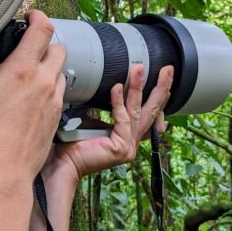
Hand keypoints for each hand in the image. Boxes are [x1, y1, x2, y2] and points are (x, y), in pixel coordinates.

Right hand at [0, 10, 66, 183]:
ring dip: (48, 65)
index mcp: (22, 69)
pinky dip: (49, 85)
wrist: (3, 173)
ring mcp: (54, 99)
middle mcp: (44, 80)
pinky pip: (59, 91)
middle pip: (58, 47)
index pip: (44, 29)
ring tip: (27, 73)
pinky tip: (31, 96)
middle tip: (26, 46)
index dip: (38, 16)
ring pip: (60, 70)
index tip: (29, 15)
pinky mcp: (57, 115)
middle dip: (45, 41)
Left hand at [42, 64, 173, 187]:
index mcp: (128, 137)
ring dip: (138, 87)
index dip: (159, 97)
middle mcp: (132, 142)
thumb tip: (115, 87)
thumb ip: (109, 109)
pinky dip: (119, 102)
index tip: (163, 79)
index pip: (150, 115)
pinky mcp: (121, 148)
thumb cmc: (75, 142)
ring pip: (138, 111)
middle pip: (152, 111)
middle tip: (168, 70)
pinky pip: (122, 119)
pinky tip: (116, 88)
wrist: (63, 161)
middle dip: (161, 88)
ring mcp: (129, 147)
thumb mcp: (96, 120)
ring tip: (139, 69)